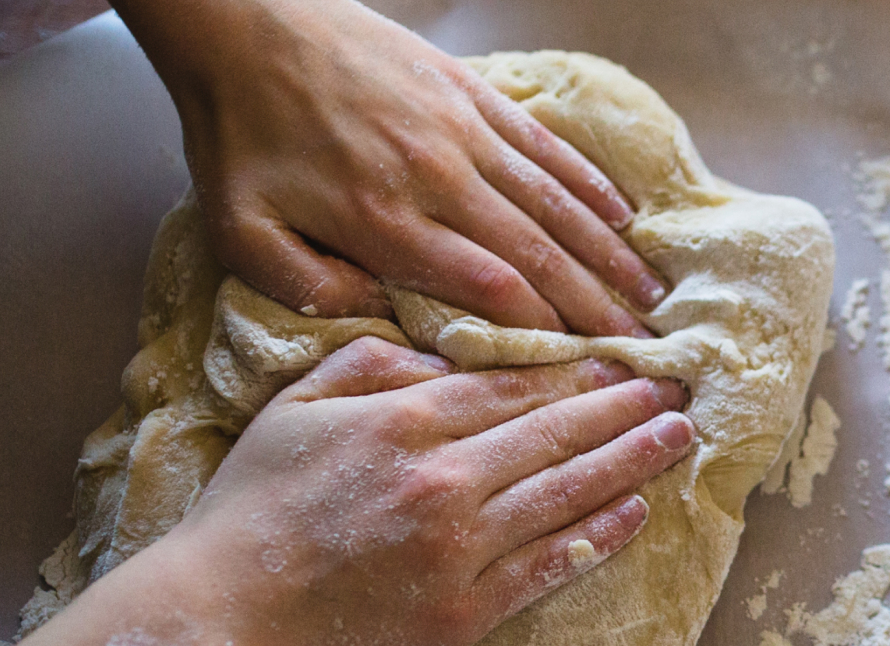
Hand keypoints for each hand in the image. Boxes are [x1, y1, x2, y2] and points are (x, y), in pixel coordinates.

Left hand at [117, 0, 668, 334]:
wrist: (245, 28)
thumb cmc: (239, 138)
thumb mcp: (243, 232)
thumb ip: (306, 288)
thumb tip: (381, 318)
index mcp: (384, 222)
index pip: (490, 288)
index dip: (545, 331)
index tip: (583, 367)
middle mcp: (438, 178)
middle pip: (538, 253)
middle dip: (596, 306)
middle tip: (642, 348)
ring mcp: (463, 132)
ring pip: (556, 203)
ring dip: (608, 252)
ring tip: (650, 294)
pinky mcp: (472, 95)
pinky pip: (546, 148)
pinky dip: (590, 186)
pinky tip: (624, 217)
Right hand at [159, 338, 693, 645]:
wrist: (224, 611)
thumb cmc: (252, 504)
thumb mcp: (296, 404)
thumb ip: (370, 365)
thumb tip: (442, 359)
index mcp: (405, 421)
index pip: (512, 387)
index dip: (576, 372)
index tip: (624, 360)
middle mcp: (445, 480)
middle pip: (555, 433)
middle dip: (624, 407)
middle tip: (680, 387)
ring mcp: (460, 550)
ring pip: (566, 494)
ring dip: (631, 462)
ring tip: (679, 437)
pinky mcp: (465, 612)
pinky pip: (549, 567)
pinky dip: (599, 537)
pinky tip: (638, 511)